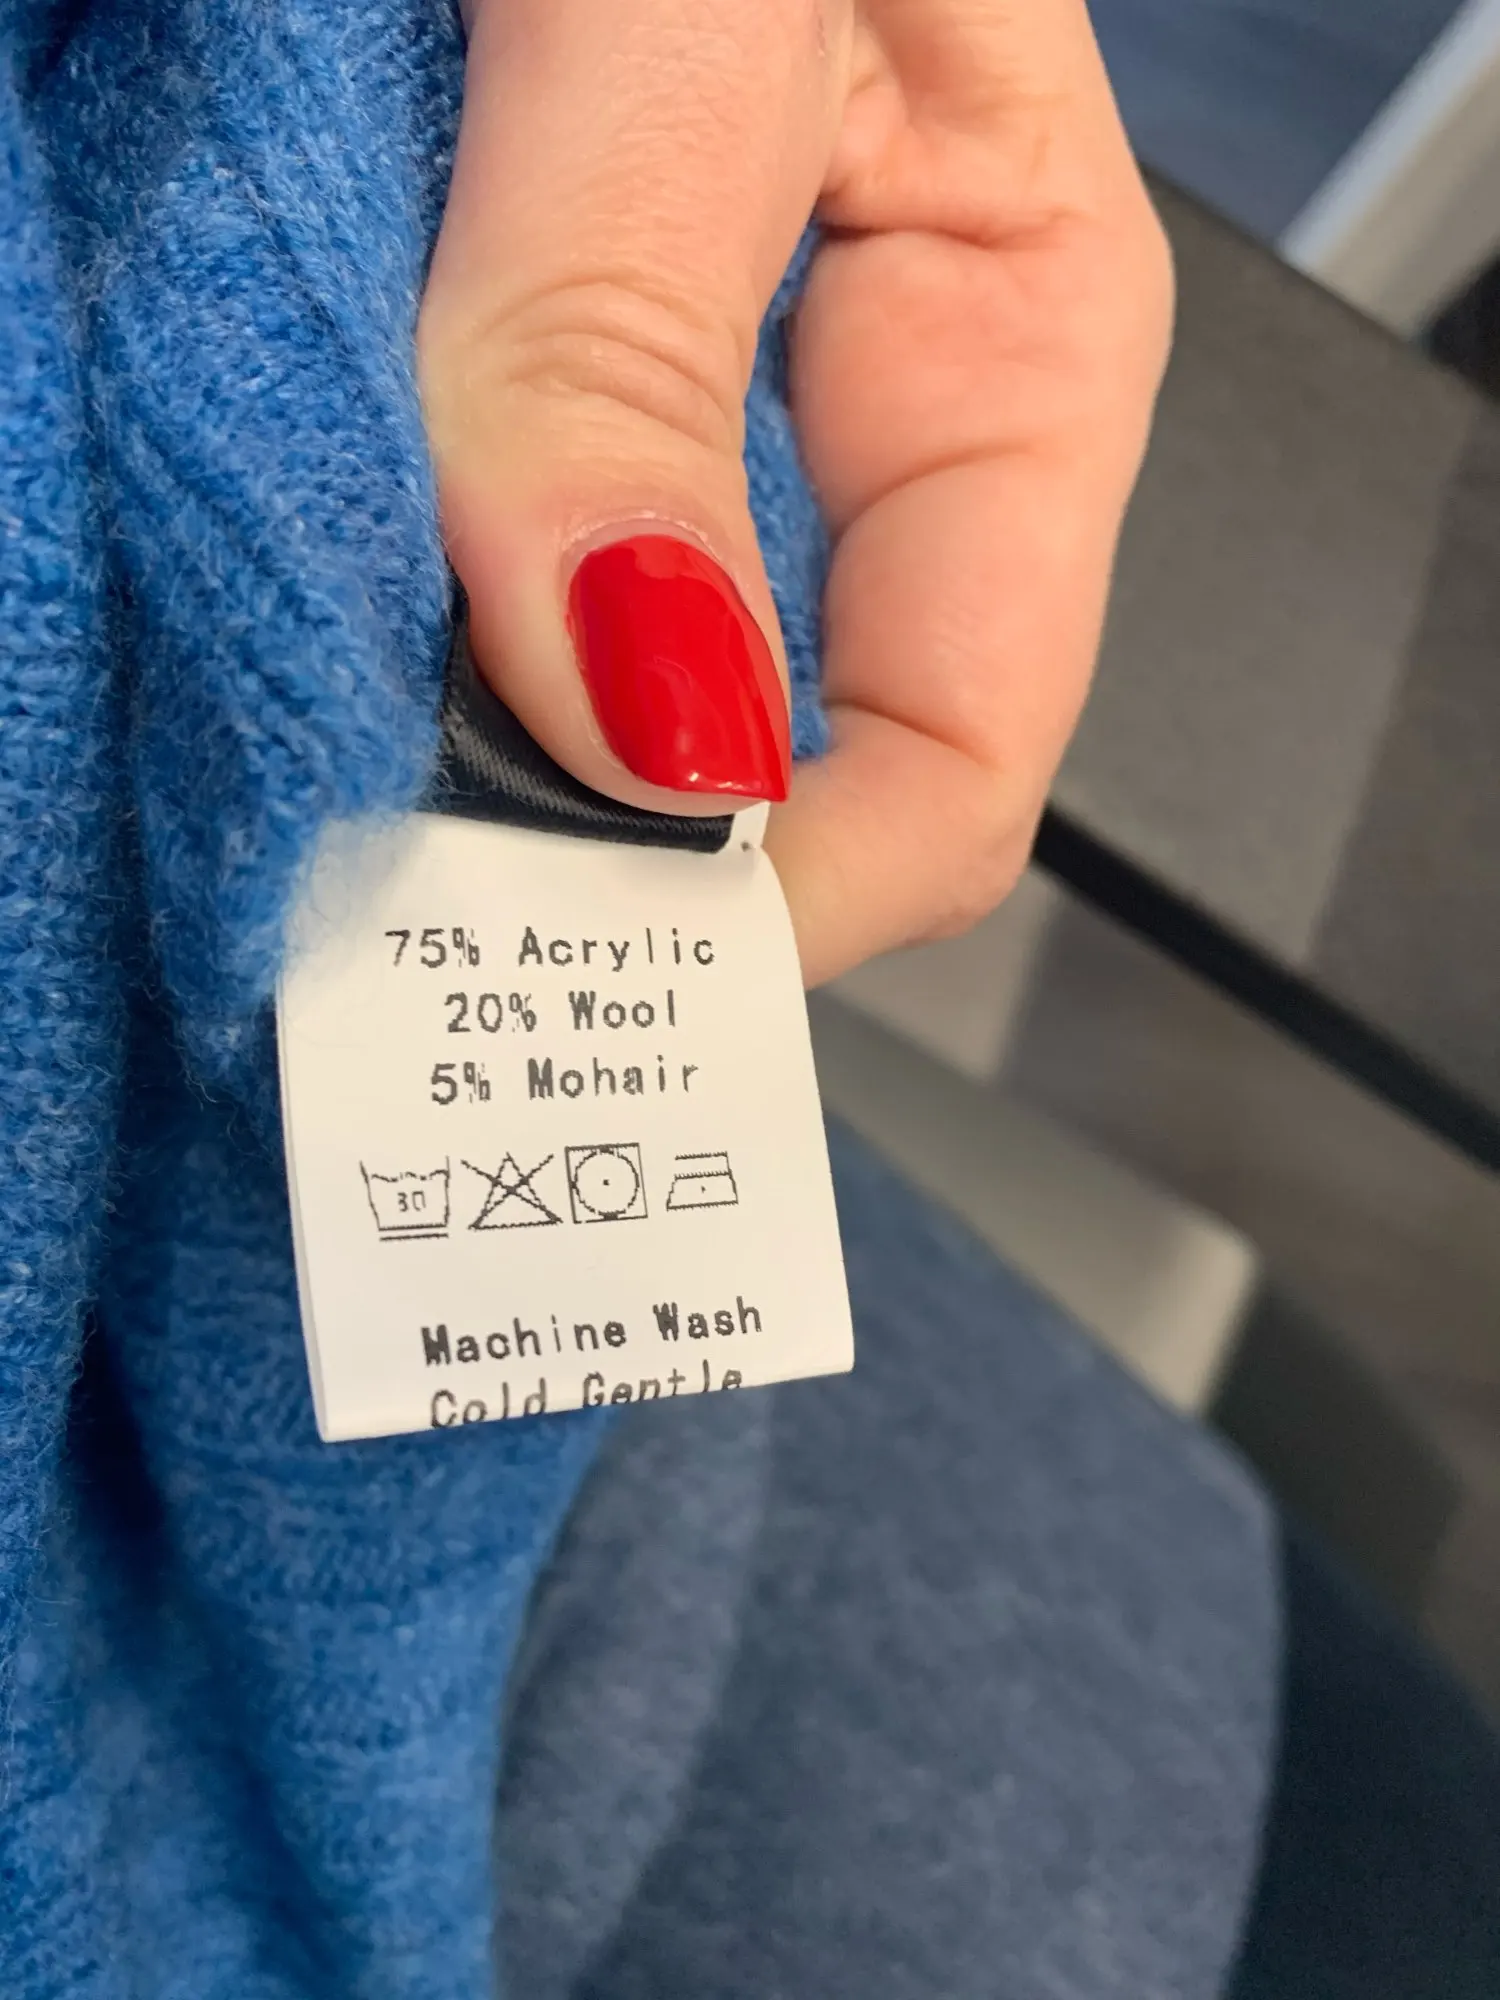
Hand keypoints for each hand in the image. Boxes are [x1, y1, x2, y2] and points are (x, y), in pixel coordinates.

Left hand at [418, 0, 1171, 985]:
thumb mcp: (685, 14)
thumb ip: (645, 351)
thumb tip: (645, 715)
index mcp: (1003, 343)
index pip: (960, 753)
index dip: (790, 897)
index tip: (591, 947)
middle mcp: (840, 420)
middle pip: (768, 765)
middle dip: (605, 862)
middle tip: (415, 901)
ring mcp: (669, 423)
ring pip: (601, 716)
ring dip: (464, 771)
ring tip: (329, 774)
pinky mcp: (512, 401)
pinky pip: (461, 603)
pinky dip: (374, 658)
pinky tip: (304, 643)